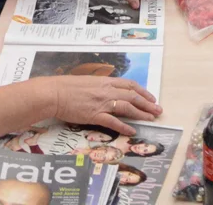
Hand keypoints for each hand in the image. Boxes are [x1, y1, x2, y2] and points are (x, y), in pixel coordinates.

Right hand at [47, 75, 161, 135]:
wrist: (54, 93)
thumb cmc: (67, 87)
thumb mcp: (88, 81)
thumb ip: (101, 86)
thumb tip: (110, 90)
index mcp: (106, 81)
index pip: (130, 85)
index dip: (143, 92)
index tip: (151, 97)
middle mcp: (107, 91)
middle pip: (133, 96)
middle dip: (148, 103)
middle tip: (158, 110)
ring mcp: (102, 103)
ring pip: (127, 108)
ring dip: (141, 113)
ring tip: (151, 118)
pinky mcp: (95, 115)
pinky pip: (113, 122)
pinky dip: (124, 126)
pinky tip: (132, 131)